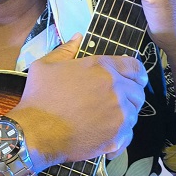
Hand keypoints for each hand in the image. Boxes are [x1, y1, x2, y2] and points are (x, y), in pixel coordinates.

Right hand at [10, 35, 147, 166]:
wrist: (37, 132)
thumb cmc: (39, 98)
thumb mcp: (45, 66)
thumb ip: (65, 50)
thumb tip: (77, 37)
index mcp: (102, 67)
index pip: (134, 66)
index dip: (138, 73)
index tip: (137, 80)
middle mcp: (116, 87)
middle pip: (138, 92)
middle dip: (130, 97)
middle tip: (116, 104)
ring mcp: (119, 112)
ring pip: (134, 114)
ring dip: (124, 116)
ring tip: (107, 122)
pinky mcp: (118, 135)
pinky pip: (128, 135)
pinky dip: (120, 137)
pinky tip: (107, 138)